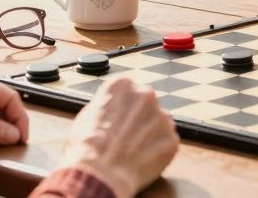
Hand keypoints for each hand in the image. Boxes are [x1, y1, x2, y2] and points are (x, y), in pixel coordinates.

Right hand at [58, 77, 178, 197]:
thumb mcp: (87, 115)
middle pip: (146, 106)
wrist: (99, 174)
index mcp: (124, 84)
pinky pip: (165, 144)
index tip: (116, 122)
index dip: (122, 109)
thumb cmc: (86, 146)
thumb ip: (107, 106)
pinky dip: (156, 153)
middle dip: (138, 120)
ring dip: (149, 136)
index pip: (129, 91)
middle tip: (125, 139)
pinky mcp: (172, 139)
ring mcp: (162, 117)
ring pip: (158, 124)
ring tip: (131, 153)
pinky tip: (141, 161)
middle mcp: (147, 94)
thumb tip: (113, 109)